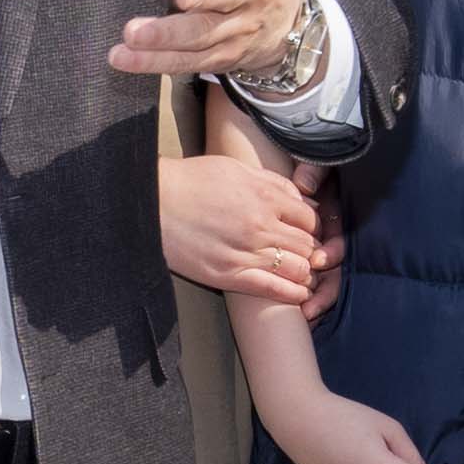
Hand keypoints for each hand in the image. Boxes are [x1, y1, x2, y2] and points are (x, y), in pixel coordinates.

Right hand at [158, 136, 338, 312]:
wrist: (152, 203)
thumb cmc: (190, 182)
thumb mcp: (235, 169)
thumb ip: (272, 182)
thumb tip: (302, 198)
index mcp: (264, 196)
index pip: (309, 218)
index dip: (311, 228)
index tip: (305, 232)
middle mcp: (260, 225)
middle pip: (307, 245)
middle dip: (311, 251)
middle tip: (307, 256)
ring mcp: (246, 253)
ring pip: (297, 269)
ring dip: (305, 273)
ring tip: (303, 275)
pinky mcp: (228, 275)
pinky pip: (273, 289)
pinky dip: (293, 293)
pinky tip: (299, 294)